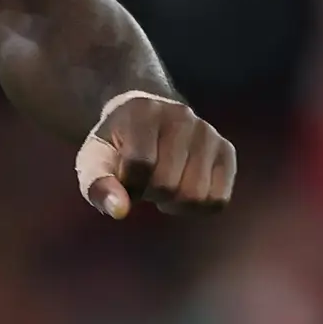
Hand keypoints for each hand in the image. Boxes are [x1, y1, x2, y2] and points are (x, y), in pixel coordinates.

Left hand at [75, 91, 235, 221]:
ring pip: (197, 196)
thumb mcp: (95, 160)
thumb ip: (98, 185)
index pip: (140, 165)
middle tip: (146, 181)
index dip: (128, 184)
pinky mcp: (226, 150)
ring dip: (175, 203)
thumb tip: (120, 210)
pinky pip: (218, 200)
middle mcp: (181, 117)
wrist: (148, 117)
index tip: (123, 179)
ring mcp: (208, 133)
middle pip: (169, 184)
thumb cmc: (118, 145)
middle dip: (151, 193)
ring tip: (165, 184)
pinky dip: (198, 207)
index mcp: (144, 112)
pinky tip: (184, 189)